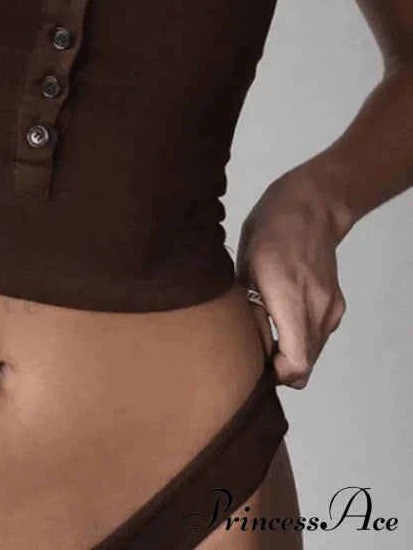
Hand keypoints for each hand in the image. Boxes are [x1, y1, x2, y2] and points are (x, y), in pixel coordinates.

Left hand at [235, 164, 352, 388]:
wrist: (308, 208)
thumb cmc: (267, 233)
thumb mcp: (245, 270)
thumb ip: (250, 312)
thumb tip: (251, 350)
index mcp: (289, 298)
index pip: (297, 361)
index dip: (277, 374)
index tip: (257, 364)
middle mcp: (316, 308)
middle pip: (307, 363)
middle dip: (281, 367)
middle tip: (256, 351)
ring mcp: (331, 307)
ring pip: (314, 351)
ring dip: (292, 352)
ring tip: (267, 331)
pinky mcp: (337, 304)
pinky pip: (320, 335)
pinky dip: (303, 337)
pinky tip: (283, 318)